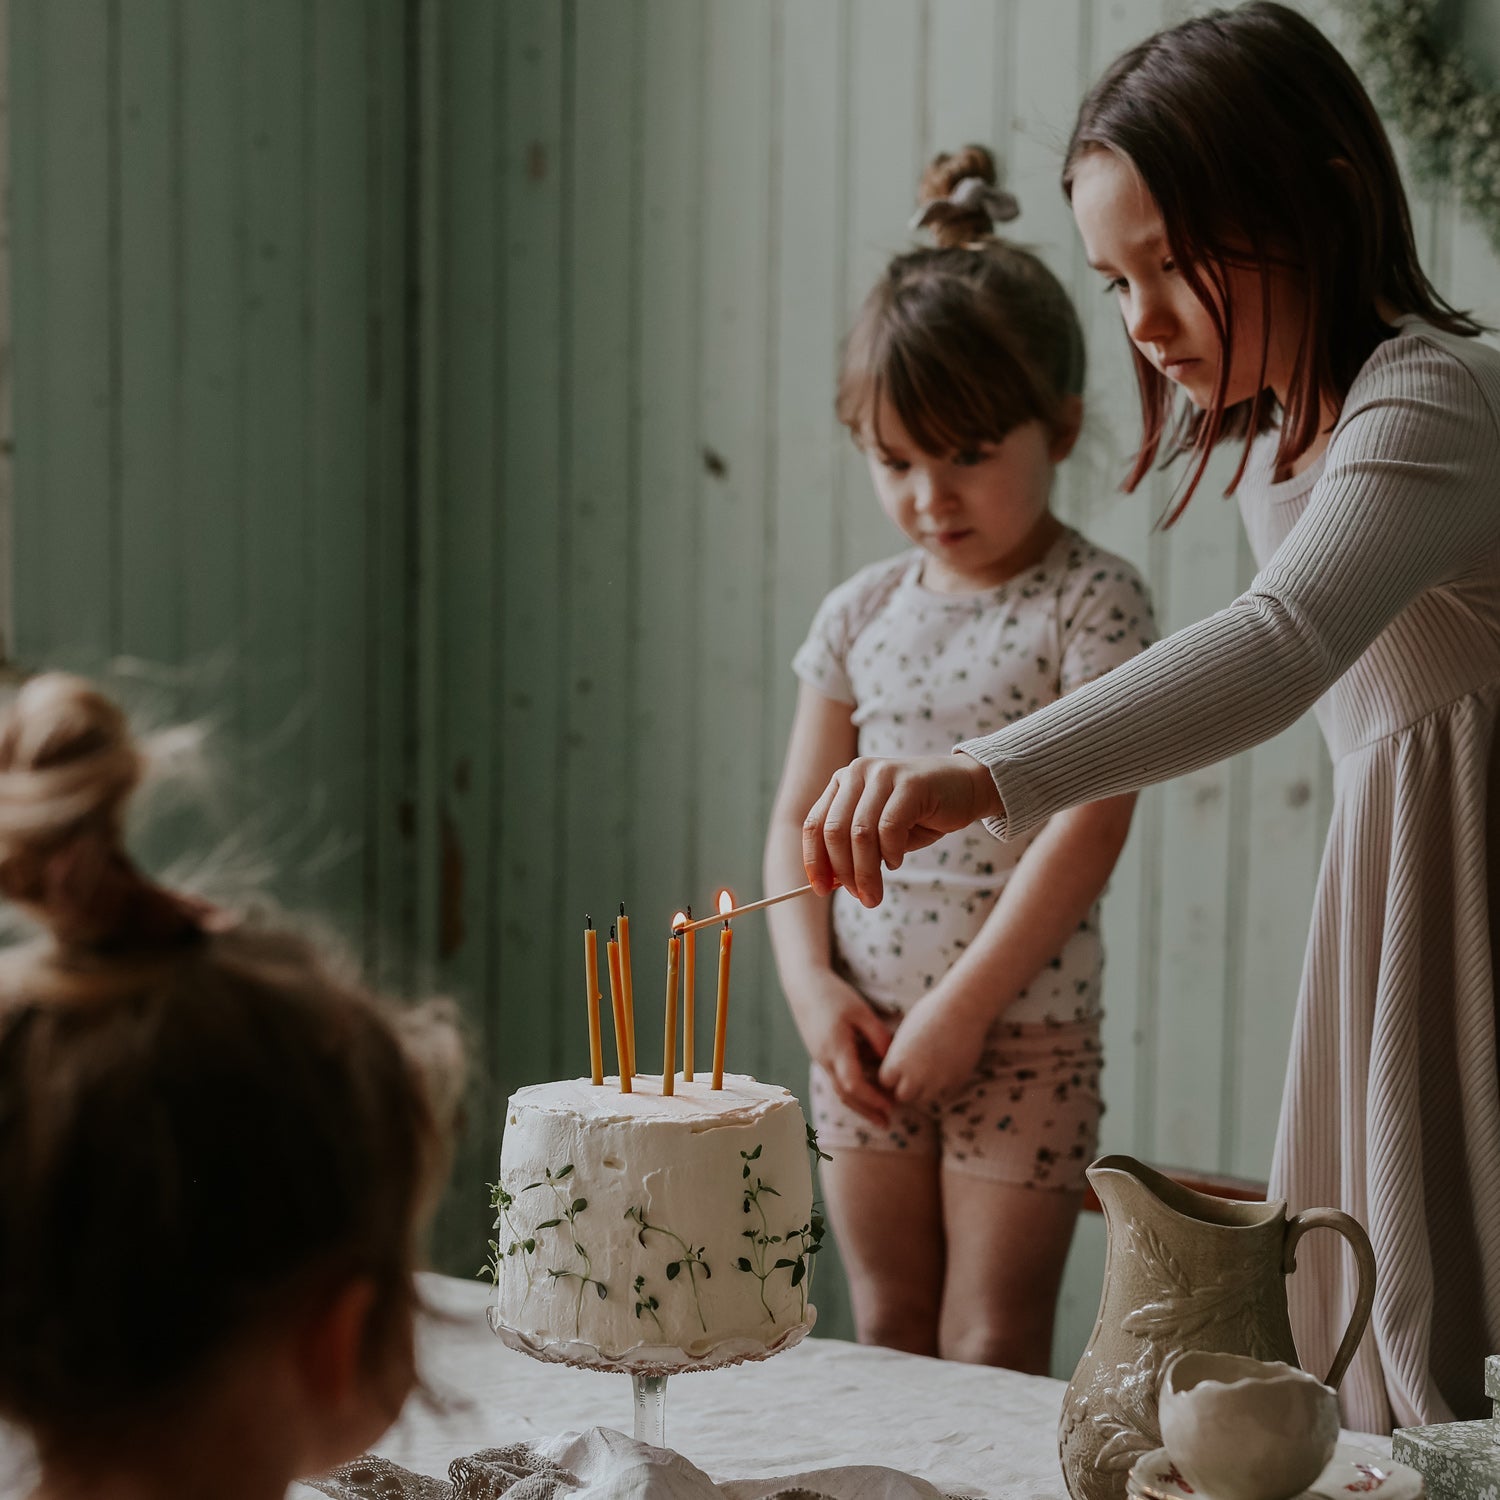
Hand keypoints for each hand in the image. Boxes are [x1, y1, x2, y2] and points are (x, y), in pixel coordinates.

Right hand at [788, 973, 895, 1126]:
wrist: (803, 985)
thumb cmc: (834, 995)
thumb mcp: (861, 1012)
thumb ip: (878, 1037)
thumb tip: (893, 1062)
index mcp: (835, 1048)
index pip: (853, 1085)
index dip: (873, 1098)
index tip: (892, 1105)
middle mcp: (825, 1058)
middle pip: (845, 1095)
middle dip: (867, 1111)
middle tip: (888, 1123)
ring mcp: (820, 1058)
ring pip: (839, 1089)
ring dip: (860, 1104)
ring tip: (881, 1114)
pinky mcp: (820, 1054)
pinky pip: (836, 1078)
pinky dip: (852, 1090)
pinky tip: (868, 1091)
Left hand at [802, 752, 1000, 906]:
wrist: (966, 787)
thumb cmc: (919, 814)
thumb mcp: (879, 833)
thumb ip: (853, 850)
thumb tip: (829, 883)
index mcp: (843, 783)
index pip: (815, 824)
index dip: (813, 860)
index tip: (820, 889)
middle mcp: (857, 772)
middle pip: (835, 831)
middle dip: (843, 872)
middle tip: (859, 898)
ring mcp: (883, 774)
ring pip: (860, 834)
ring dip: (866, 872)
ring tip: (874, 894)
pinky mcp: (909, 784)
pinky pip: (889, 828)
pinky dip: (891, 853)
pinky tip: (897, 862)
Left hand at [878, 993, 990, 1107]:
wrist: (963, 1009)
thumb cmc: (931, 1012)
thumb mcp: (905, 1032)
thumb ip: (899, 1054)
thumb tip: (895, 1066)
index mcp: (897, 1061)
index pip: (886, 1082)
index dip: (892, 1075)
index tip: (898, 1067)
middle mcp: (915, 1076)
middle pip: (903, 1096)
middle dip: (906, 1087)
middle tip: (912, 1075)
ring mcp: (937, 1082)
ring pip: (924, 1099)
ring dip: (924, 1089)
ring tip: (928, 1072)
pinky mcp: (956, 1082)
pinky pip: (945, 1094)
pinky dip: (943, 1086)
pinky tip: (945, 1069)